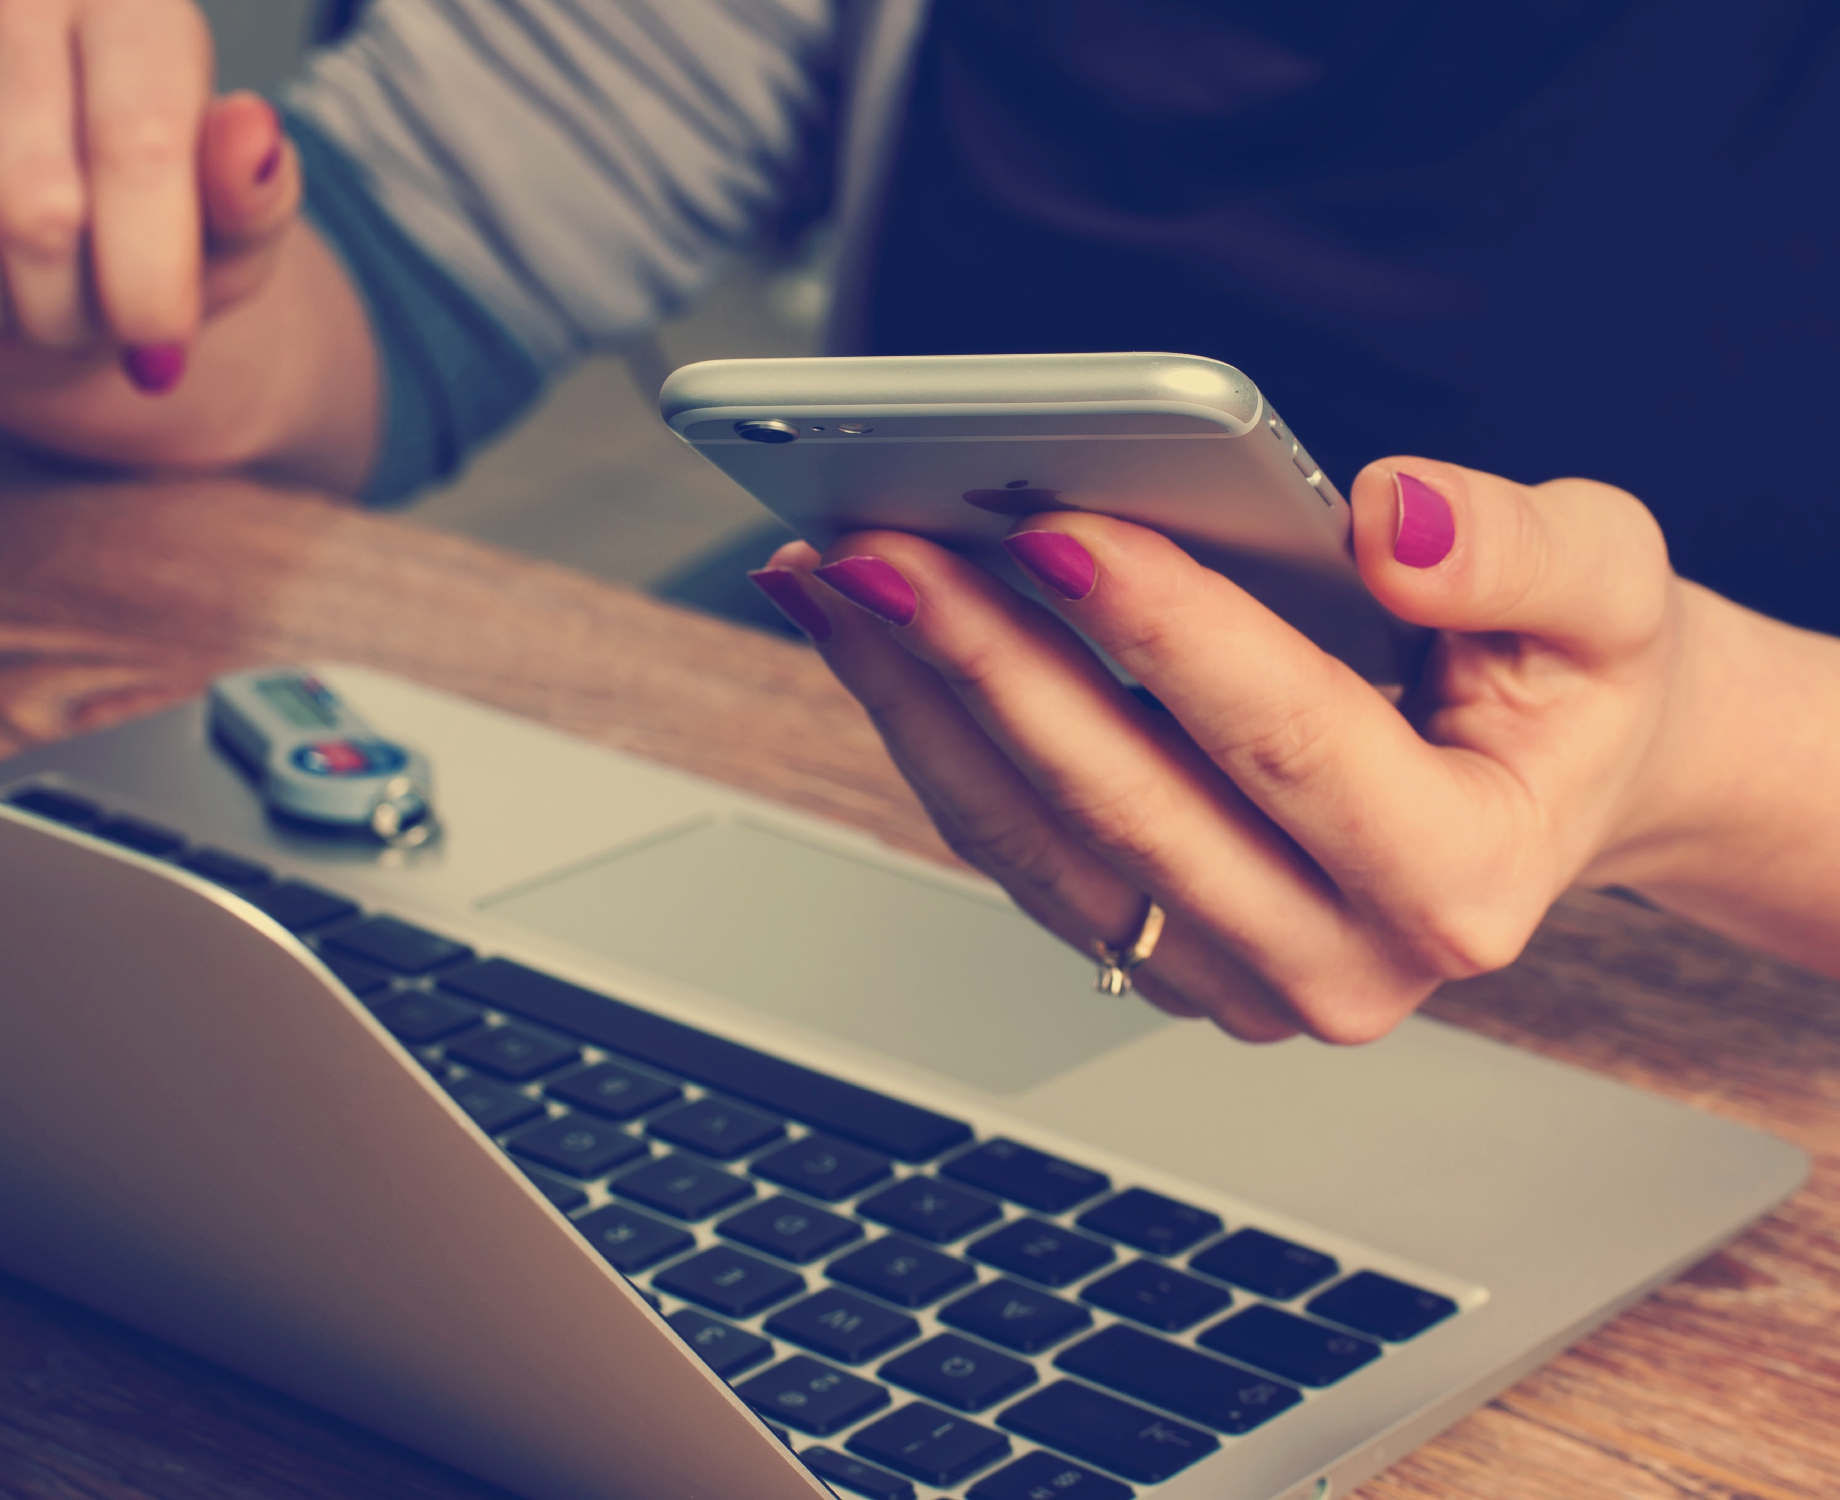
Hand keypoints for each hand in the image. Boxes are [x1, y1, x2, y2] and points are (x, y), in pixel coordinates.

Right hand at [0, 0, 297, 396]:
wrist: (38, 250)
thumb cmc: (151, 236)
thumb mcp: (231, 233)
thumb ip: (253, 197)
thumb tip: (252, 133)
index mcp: (131, 8)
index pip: (137, 146)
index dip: (149, 274)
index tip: (161, 346)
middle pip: (38, 209)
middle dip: (73, 311)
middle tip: (86, 318)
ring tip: (17, 300)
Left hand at [752, 459, 1700, 1043]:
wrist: (1550, 782)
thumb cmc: (1572, 682)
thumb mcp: (1609, 590)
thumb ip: (1520, 552)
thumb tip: (1389, 522)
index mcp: (1463, 880)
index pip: (1288, 744)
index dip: (1167, 632)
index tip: (1055, 525)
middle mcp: (1340, 964)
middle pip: (1125, 806)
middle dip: (988, 662)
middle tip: (879, 543)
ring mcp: (1233, 977)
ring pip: (1037, 842)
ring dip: (921, 702)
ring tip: (837, 574)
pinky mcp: (1158, 952)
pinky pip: (1016, 850)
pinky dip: (932, 734)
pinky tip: (872, 634)